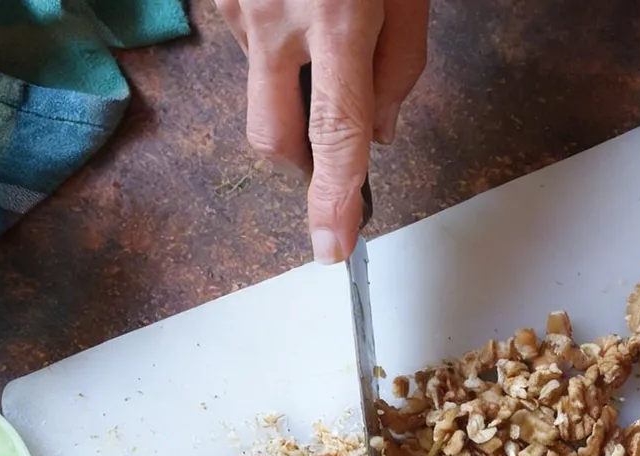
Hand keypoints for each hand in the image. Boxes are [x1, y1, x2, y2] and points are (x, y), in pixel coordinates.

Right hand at [214, 0, 430, 262]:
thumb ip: (402, 63)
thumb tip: (378, 134)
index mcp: (337, 12)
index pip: (334, 134)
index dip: (331, 199)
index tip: (332, 247)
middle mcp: (275, 16)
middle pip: (275, 138)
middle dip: (305, 160)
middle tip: (339, 128)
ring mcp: (237, 4)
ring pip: (260, 91)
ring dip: (293, 84)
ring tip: (326, 21)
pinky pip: (248, 48)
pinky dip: (277, 45)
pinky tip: (300, 3)